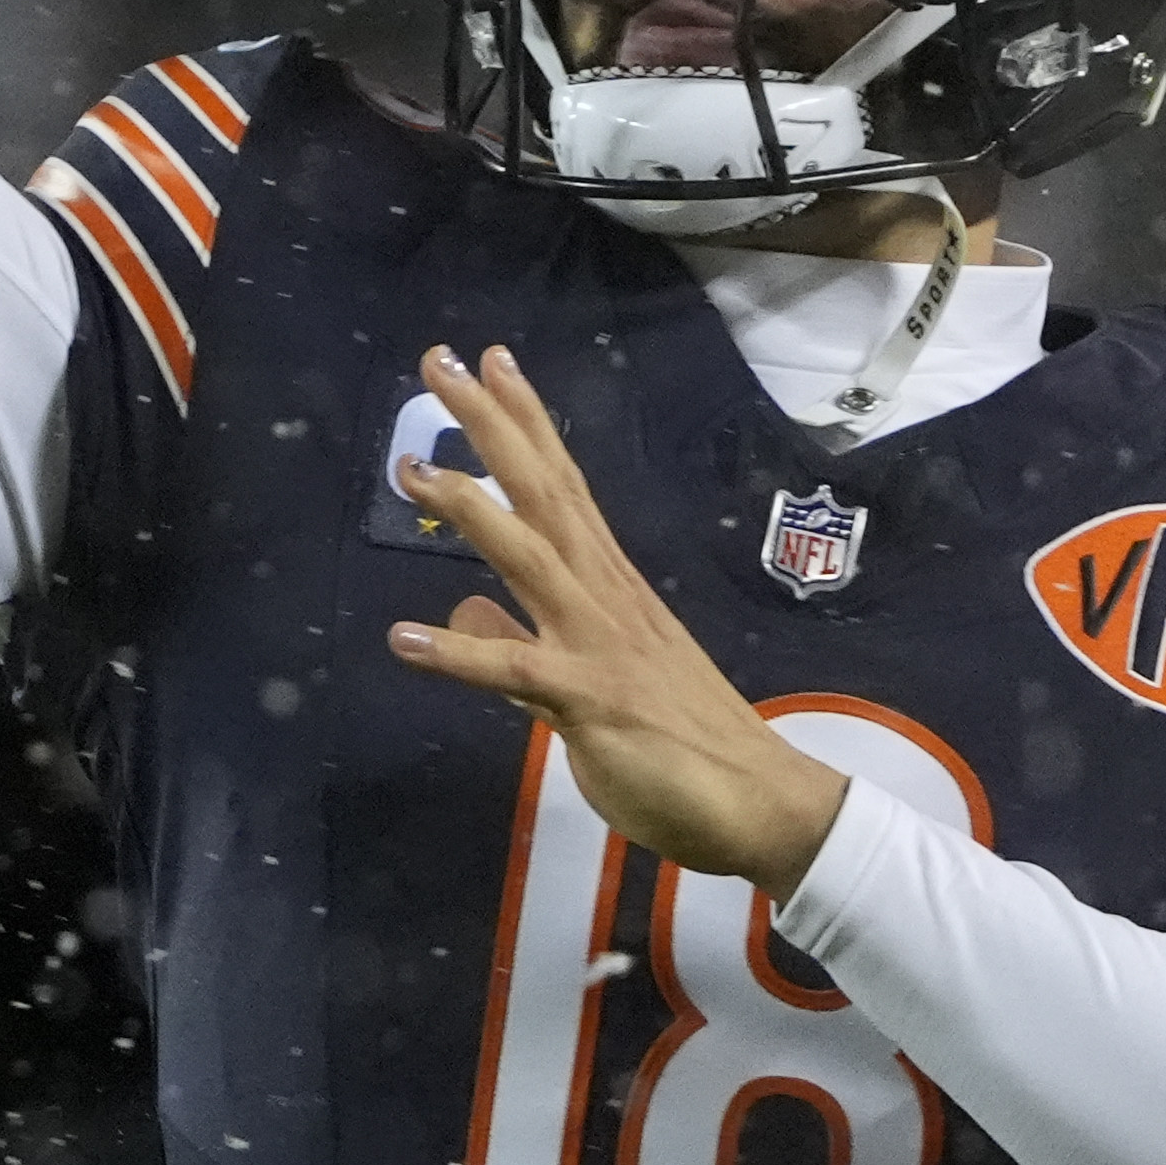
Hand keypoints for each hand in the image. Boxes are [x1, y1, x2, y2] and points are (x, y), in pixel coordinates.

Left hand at [385, 345, 849, 895]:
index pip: (560, 487)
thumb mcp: (588, 688)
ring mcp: (599, 643)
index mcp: (609, 587)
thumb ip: (523, 649)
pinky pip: (516, 673)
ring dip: (469, 509)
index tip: (491, 364)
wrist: (761, 803)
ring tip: (409, 470)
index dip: (523, 424)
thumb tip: (468, 609)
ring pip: (530, 557)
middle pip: (542, 493)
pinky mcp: (592, 702)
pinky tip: (404, 640)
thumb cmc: (684, 747)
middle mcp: (604, 597)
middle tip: (438, 362)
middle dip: (488, 426)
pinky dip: (459, 655)